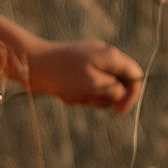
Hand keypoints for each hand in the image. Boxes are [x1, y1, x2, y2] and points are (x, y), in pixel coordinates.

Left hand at [26, 40, 143, 113]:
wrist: (32, 64)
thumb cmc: (63, 74)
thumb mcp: (94, 84)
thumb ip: (114, 90)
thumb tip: (122, 94)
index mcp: (111, 56)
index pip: (135, 75)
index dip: (132, 95)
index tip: (119, 111)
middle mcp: (103, 57)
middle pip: (118, 84)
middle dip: (104, 98)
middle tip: (87, 98)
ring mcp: (90, 63)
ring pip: (101, 89)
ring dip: (89, 98)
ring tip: (73, 95)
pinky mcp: (77, 71)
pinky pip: (86, 88)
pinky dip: (79, 95)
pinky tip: (65, 93)